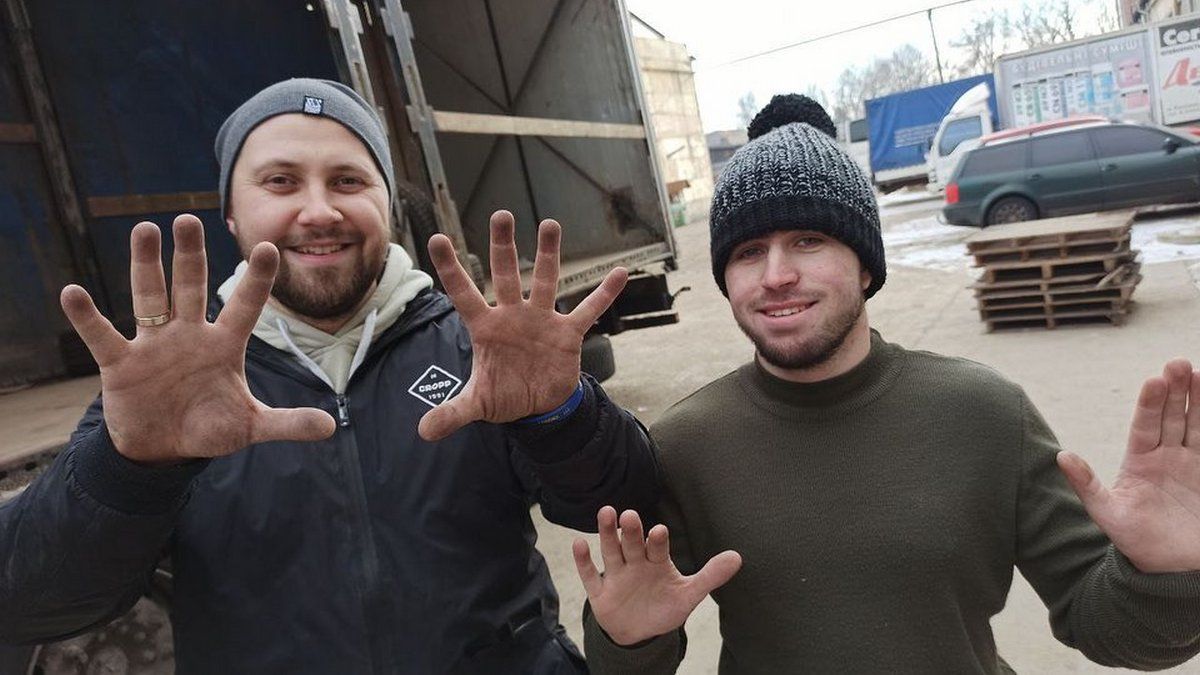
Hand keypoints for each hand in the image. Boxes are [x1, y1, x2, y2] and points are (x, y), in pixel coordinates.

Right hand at [60, 214, 334, 463]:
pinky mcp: (121, 364)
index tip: (269, 249)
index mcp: (224, 346)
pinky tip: (73, 293)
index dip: (256, 280)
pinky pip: (102, 336)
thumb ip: (287, 423)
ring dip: (146, 266)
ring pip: (150, 297)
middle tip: (188, 219)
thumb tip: (331, 428)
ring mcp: (153, 345)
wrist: (163, 452)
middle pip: (190, 287)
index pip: (244, 306)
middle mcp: (189, 335)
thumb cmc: (208, 429)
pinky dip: (87, 317)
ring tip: (145, 229)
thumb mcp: (250, 427)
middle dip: (189, 255)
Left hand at [417, 209, 626, 440]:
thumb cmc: (503, 396)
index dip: (450, 269)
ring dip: (549, 254)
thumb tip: (424, 432)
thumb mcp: (477, 405)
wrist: (538, 407)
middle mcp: (513, 316)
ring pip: (546, 281)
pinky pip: (588, 310)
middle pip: (506, 275)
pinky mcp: (568, 334)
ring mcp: (541, 321)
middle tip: (502, 214)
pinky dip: (604, 294)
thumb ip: (453, 413)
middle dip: (503, 247)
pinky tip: (620, 273)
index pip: (463, 293)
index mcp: (486, 328)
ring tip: (550, 224)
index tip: (436, 238)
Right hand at [572, 506, 741, 645]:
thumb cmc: (664, 607)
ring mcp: (616, 576)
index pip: (658, 548)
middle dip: (631, 531)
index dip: (658, 540)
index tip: (660, 531)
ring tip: (605, 512)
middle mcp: (635, 564)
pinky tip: (578, 544)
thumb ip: (711, 576)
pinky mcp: (600, 593)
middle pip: (632, 544)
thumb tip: (738, 557)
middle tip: (630, 515)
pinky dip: (584, 561)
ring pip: (610, 552)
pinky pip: (590, 575)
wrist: (638, 632)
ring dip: (607, 534)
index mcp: (657, 562)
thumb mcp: (689, 595)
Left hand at [1058, 359, 1199, 572]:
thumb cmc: (1136, 543)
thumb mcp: (1108, 514)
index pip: (1145, 424)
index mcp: (1140, 461)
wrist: (1173, 571)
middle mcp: (1167, 457)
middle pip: (1172, 417)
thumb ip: (1087, 485)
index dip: (1150, 403)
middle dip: (1176, 390)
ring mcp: (1191, 465)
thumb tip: (1061, 456)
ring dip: (1198, 401)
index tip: (1154, 380)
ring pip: (1196, 425)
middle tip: (1178, 363)